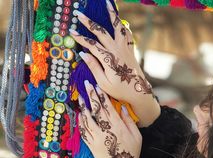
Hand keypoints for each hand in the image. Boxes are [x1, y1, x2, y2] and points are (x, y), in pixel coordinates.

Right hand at [70, 0, 160, 126]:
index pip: (92, 45)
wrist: (139, 92)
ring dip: (112, 15)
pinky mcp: (130, 51)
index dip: (81, 38)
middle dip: (90, 23)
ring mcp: (125, 49)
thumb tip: (83, 54)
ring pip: (117, 28)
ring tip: (107, 4)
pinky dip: (123, 27)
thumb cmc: (120, 90)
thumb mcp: (104, 83)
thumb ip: (94, 67)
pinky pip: (127, 35)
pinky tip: (121, 22)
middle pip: (102, 33)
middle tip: (80, 14)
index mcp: (109, 59)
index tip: (71, 32)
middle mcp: (117, 51)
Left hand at [78, 80, 141, 157]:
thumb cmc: (132, 152)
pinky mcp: (91, 145)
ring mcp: (96, 138)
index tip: (98, 87)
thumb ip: (129, 121)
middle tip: (86, 85)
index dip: (102, 96)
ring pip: (87, 120)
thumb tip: (123, 108)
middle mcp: (105, 130)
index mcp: (117, 126)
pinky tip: (79, 116)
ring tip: (80, 98)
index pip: (108, 107)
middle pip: (96, 110)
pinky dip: (80, 123)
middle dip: (91, 96)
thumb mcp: (137, 136)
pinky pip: (84, 132)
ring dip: (83, 108)